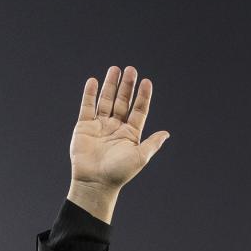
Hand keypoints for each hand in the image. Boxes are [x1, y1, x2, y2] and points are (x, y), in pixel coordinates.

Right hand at [67, 67, 169, 219]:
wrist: (95, 181)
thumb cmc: (119, 172)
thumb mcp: (140, 157)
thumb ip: (152, 143)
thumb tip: (167, 133)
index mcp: (131, 134)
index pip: (139, 110)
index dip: (143, 96)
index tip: (147, 82)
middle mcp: (116, 127)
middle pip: (123, 102)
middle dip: (127, 86)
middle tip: (131, 69)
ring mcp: (100, 125)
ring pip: (106, 101)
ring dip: (111, 85)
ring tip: (115, 69)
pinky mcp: (84, 126)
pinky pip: (87, 106)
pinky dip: (90, 94)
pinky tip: (94, 81)